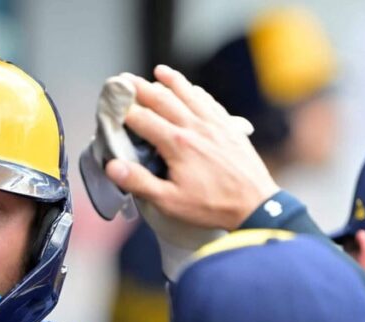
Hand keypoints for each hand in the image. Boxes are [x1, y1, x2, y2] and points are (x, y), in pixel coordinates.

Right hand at [106, 65, 280, 229]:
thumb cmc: (210, 206)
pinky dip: (196, 91)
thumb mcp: (169, 201)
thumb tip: (112, 166)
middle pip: (163, 100)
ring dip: (171, 81)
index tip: (109, 106)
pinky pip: (209, 102)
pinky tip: (191, 88)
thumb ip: (139, 182)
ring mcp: (214, 124)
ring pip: (188, 94)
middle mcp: (194, 127)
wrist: (255, 205)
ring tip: (158, 71)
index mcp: (176, 144)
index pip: (142, 120)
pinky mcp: (228, 127)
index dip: (123, 111)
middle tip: (124, 80)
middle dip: (141, 88)